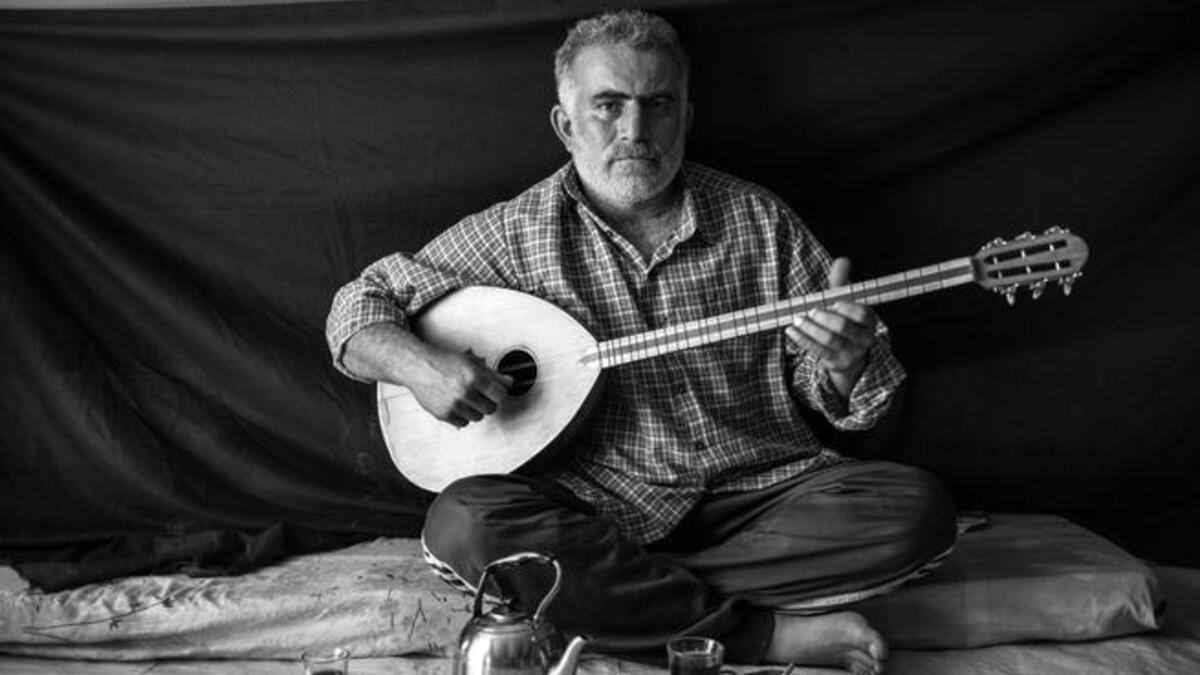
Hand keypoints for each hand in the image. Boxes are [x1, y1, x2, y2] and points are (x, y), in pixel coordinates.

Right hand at [405, 344, 512, 427]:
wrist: (418, 367)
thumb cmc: (443, 362)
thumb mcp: (471, 363)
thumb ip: (492, 374)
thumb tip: (509, 382)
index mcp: (474, 377)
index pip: (501, 394)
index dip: (499, 392)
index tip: (495, 391)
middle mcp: (465, 392)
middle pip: (491, 408)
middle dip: (488, 401)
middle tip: (480, 394)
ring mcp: (454, 405)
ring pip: (478, 417)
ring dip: (475, 409)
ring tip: (466, 397)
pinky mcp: (444, 414)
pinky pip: (463, 423)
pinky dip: (463, 416)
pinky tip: (458, 404)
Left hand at [785, 257, 877, 395]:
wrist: (849, 355)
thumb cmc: (844, 321)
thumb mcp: (846, 302)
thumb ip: (842, 283)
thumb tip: (842, 260)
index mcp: (869, 321)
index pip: (863, 314)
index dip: (847, 308)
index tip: (834, 302)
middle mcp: (864, 338)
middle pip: (843, 327)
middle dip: (824, 318)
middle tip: (811, 310)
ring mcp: (851, 353)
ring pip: (829, 340)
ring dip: (810, 328)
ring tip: (797, 319)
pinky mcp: (836, 363)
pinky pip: (817, 351)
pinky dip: (802, 339)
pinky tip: (791, 330)